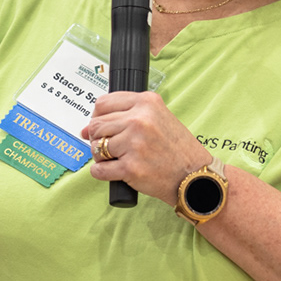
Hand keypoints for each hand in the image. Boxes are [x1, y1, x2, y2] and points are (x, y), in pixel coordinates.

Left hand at [81, 91, 211, 205]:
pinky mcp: (130, 168)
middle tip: (110, 147)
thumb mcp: (159, 119)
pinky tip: (114, 171)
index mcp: (147, 103)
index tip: (103, 127)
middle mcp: (139, 120)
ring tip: (117, 159)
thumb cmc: (178, 150)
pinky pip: (99, 170)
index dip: (98, 117)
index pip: (103, 103)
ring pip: (96, 147)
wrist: (195, 176)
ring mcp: (134, 144)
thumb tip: (86, 128)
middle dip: (98, 138)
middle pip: (96, 125)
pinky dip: (102, 173)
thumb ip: (126, 116)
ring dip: (100, 156)